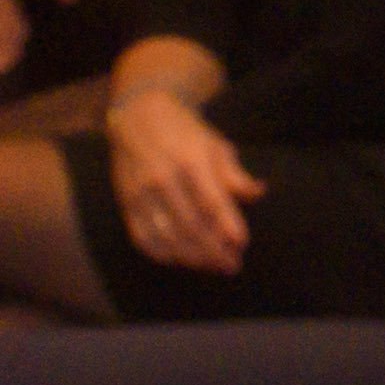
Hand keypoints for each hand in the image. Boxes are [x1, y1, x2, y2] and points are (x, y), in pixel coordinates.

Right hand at [101, 89, 258, 273]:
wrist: (139, 118)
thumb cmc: (186, 132)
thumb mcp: (216, 145)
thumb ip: (234, 174)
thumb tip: (258, 193)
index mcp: (190, 163)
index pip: (211, 202)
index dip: (226, 226)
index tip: (241, 244)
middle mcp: (163, 180)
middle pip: (189, 225)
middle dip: (212, 250)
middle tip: (231, 265)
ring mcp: (141, 194)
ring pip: (166, 236)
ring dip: (190, 257)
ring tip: (211, 267)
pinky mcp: (126, 203)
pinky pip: (142, 237)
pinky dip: (161, 253)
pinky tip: (179, 260)